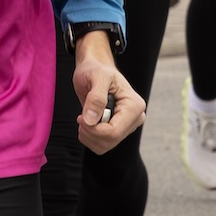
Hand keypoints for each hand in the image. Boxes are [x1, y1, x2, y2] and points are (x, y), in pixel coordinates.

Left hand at [71, 37, 145, 153]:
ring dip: (89, 136)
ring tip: (84, 118)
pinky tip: (88, 123)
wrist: (94, 69)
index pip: (114, 132)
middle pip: (110, 141)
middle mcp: (135, 118)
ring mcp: (126, 125)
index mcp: (134, 106)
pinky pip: (102, 145)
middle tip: (81, 117)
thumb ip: (95, 98)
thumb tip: (91, 120)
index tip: (81, 117)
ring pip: (105, 146)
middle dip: (90, 132)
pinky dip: (90, 138)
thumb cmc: (96, 69)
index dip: (93, 129)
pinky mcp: (118, 130)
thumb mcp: (96, 77)